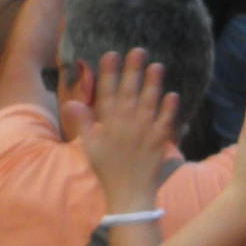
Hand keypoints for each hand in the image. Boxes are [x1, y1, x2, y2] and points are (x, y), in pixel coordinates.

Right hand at [71, 50, 179, 214]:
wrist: (127, 194)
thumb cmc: (106, 170)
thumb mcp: (90, 146)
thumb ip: (84, 123)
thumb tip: (73, 102)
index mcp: (107, 125)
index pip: (106, 94)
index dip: (109, 73)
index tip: (111, 54)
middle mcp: (125, 125)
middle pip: (129, 93)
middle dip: (132, 71)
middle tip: (137, 50)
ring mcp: (143, 132)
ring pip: (148, 103)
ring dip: (152, 84)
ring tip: (157, 65)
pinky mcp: (159, 142)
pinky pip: (165, 122)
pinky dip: (168, 109)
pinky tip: (173, 95)